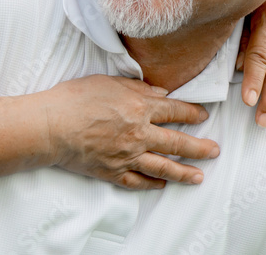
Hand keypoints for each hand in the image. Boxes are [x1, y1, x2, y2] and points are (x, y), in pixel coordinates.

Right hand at [41, 75, 219, 189]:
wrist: (50, 126)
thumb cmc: (75, 98)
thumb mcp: (108, 81)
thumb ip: (137, 87)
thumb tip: (159, 92)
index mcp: (140, 107)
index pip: (175, 111)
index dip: (192, 113)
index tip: (204, 116)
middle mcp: (139, 134)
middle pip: (178, 142)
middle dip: (200, 147)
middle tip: (215, 151)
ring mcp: (128, 156)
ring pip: (164, 167)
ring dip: (185, 172)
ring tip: (200, 176)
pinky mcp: (113, 172)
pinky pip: (138, 181)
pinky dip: (152, 183)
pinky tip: (161, 184)